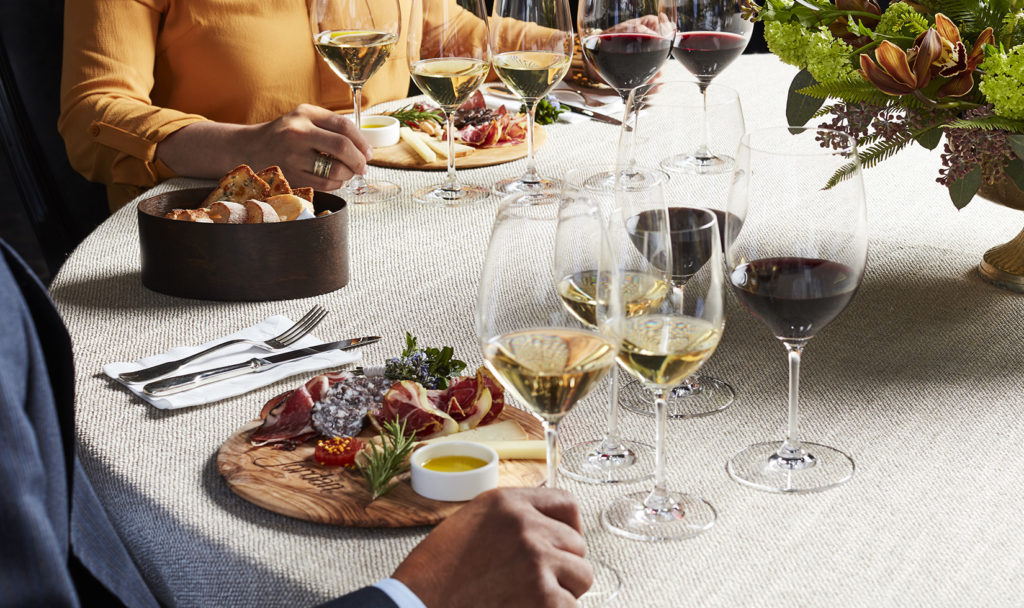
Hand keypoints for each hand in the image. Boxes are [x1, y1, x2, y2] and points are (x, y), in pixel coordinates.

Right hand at [246, 104, 371, 190]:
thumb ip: (331, 126)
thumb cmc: (285, 134)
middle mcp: (298, 133)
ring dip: (348, 174)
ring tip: (348, 173)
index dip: (362, 141)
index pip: (343, 126)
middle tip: (363, 166)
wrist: (250, 148)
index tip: (368, 152)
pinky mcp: (291, 175)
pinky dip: (336, 184)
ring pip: (335, 170)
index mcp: (305, 114)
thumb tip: (364, 147)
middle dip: (359, 160)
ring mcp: (293, 156)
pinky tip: (335, 179)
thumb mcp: (304, 118)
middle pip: (342, 147)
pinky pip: (324, 184)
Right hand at [392, 488, 593, 607]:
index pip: (566, 503)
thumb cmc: (436, 573)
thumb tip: (545, 527)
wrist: (418, 604)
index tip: (563, 545)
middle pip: (576, 544)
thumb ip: (510, 519)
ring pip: (582, 575)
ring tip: (530, 598)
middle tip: (535, 583)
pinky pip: (571, 606)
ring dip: (564, 591)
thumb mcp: (471, 522)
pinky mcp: (544, 595)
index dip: (570, 527)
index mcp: (507, 503)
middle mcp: (526, 525)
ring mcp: (537, 559)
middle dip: (563, 566)